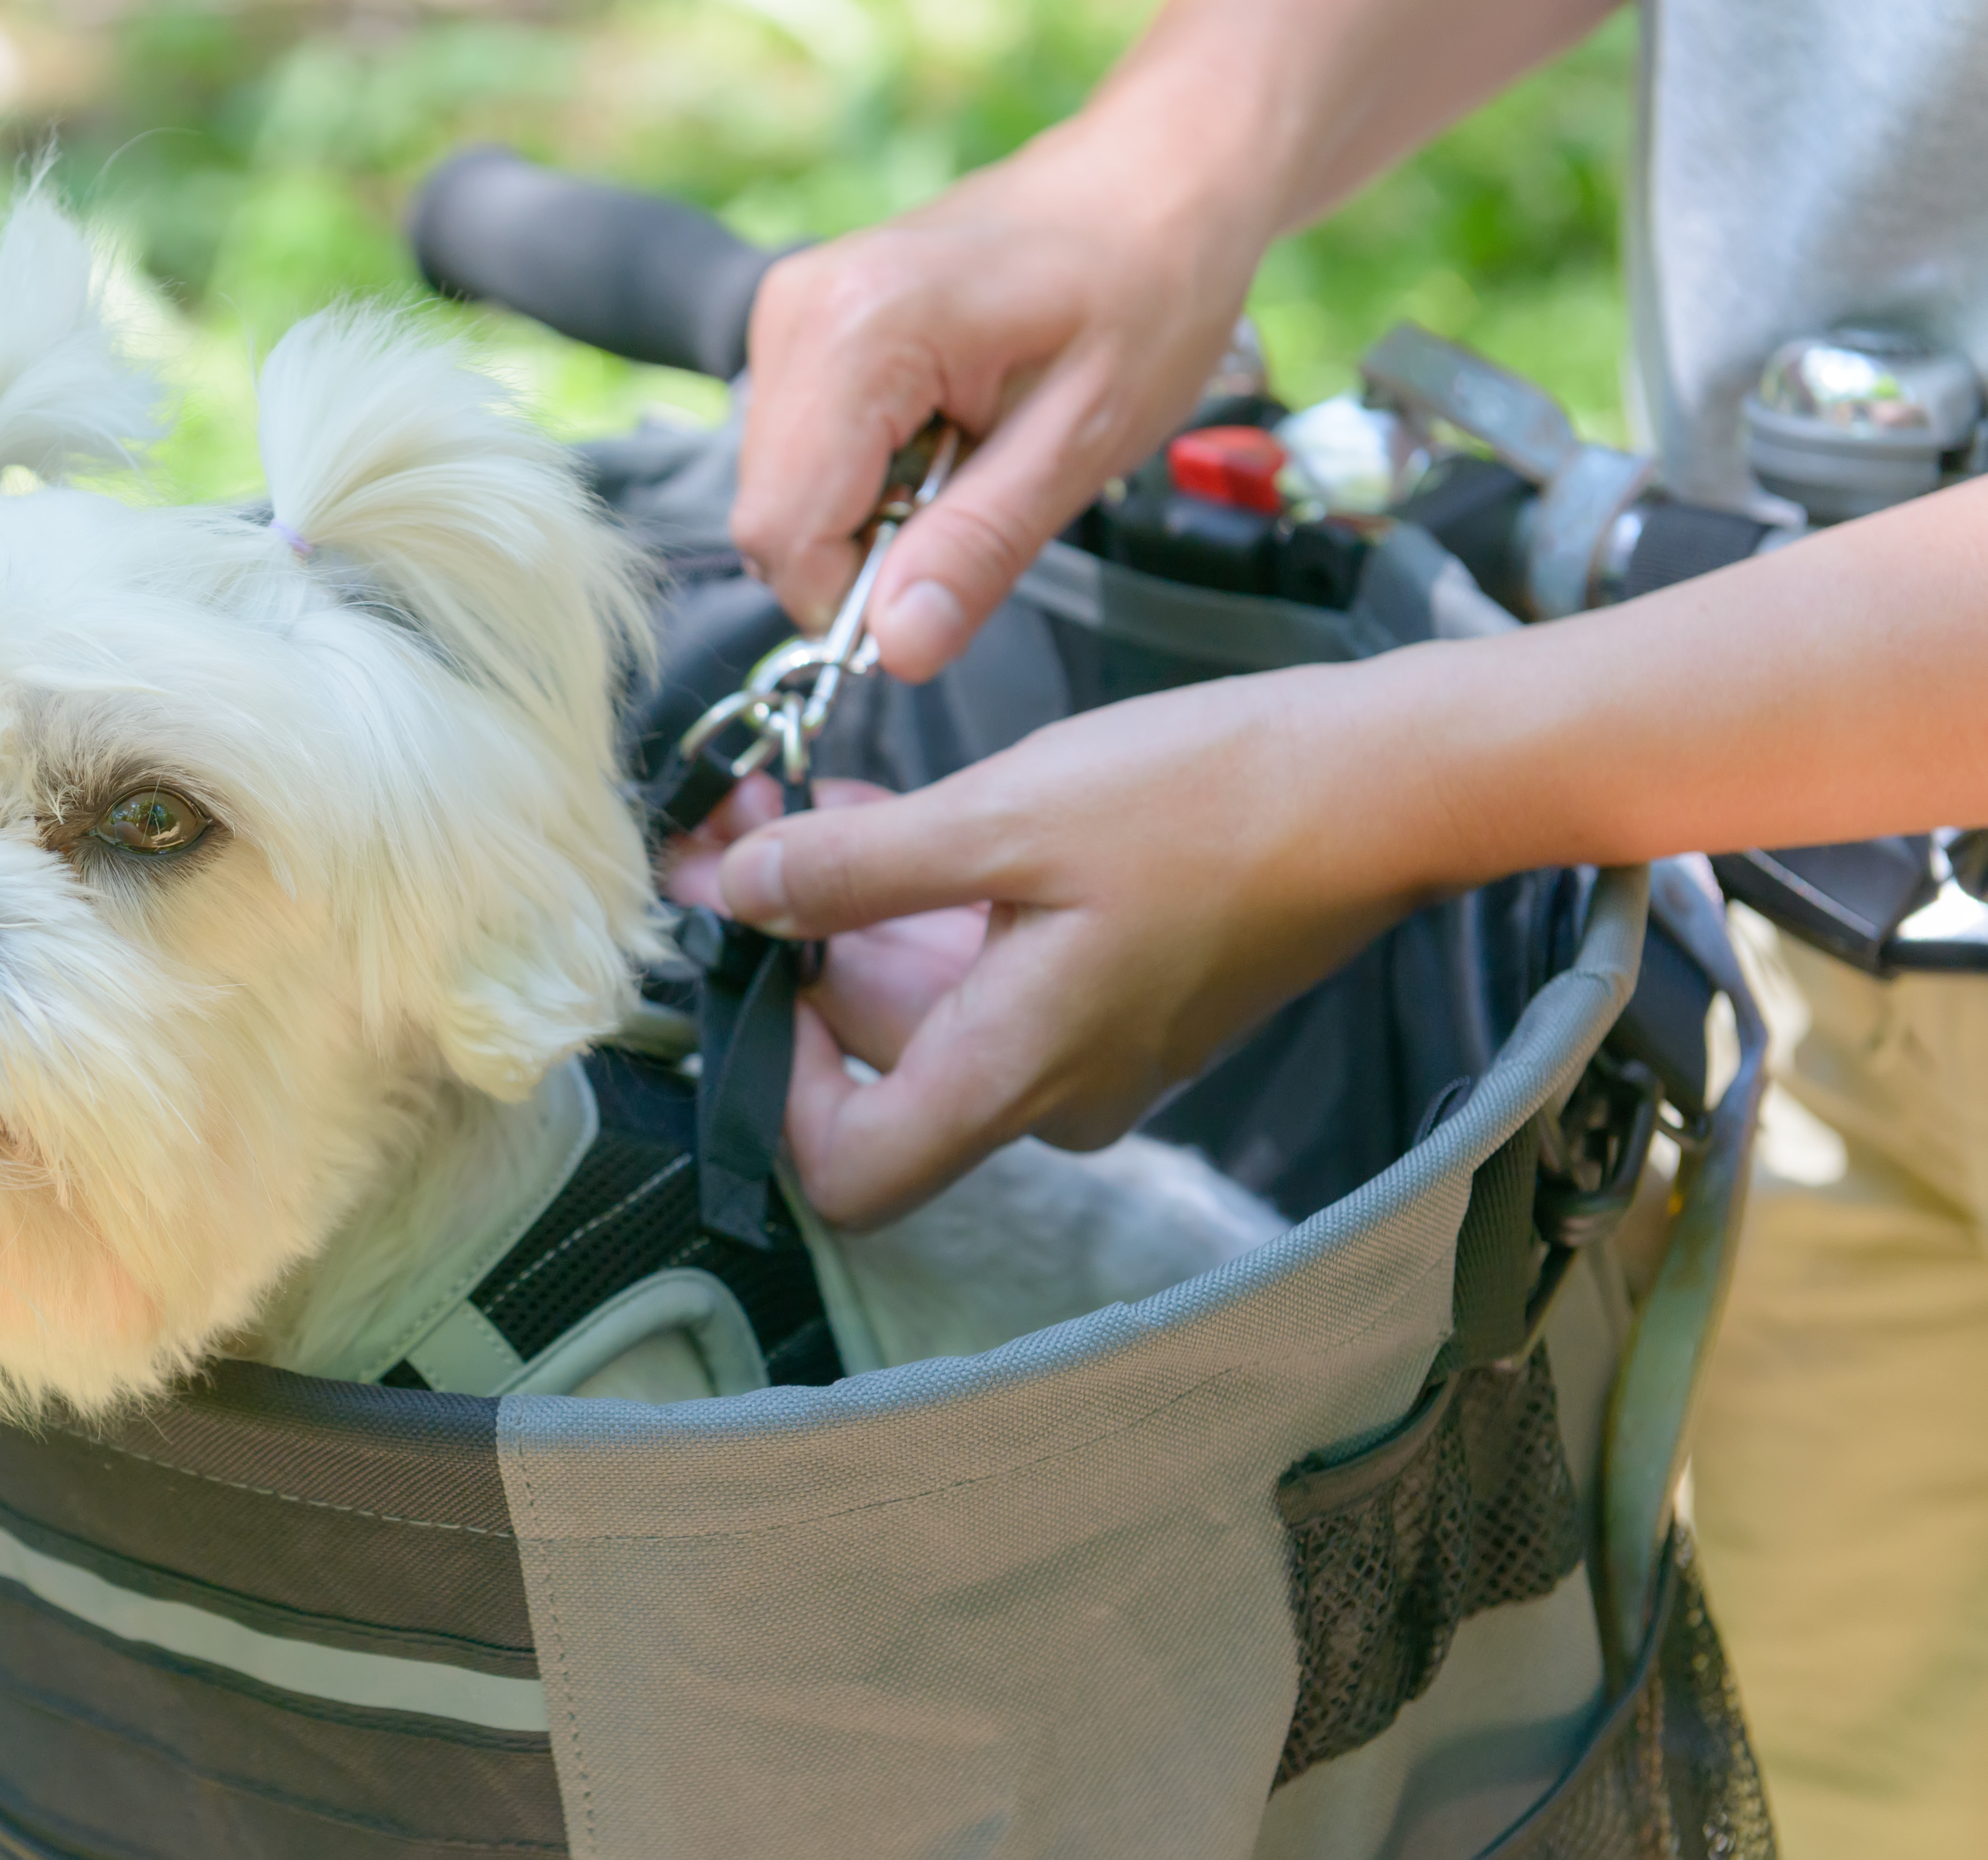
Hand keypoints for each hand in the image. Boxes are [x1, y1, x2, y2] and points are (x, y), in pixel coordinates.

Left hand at [716, 664, 1441, 1225]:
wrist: (1384, 788)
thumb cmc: (1210, 801)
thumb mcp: (1001, 818)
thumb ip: (851, 872)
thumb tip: (736, 896)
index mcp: (1014, 1078)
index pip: (847, 1171)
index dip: (769, 1083)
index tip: (747, 962)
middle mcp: (1052, 1096)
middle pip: (876, 1064)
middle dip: (796, 944)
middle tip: (742, 821)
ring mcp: (1095, 1051)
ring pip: (932, 1005)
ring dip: (854, 909)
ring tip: (802, 794)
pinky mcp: (1126, 998)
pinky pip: (996, 972)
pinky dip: (932, 902)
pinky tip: (896, 814)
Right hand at [729, 108, 1275, 680]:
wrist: (1156, 174)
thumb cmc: (1147, 283)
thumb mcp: (1086, 437)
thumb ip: (979, 549)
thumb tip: (896, 650)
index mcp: (859, 330)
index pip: (786, 532)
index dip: (857, 598)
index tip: (947, 587)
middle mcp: (799, 310)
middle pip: (773, 518)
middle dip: (867, 552)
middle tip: (979, 497)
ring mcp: (792, 311)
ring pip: (783, 492)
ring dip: (873, 511)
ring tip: (971, 449)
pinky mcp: (802, 323)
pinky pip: (803, 453)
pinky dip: (870, 471)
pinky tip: (945, 426)